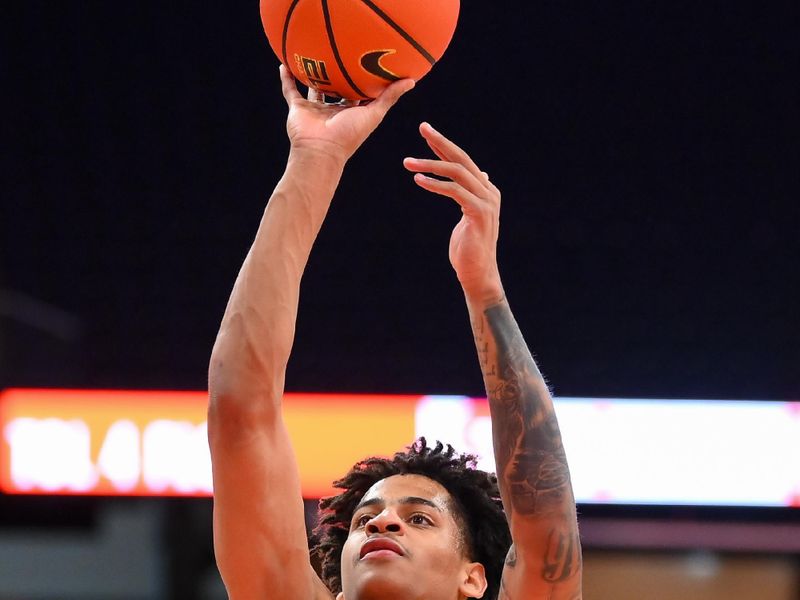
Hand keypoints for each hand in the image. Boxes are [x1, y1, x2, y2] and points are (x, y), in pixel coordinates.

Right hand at [280, 65, 413, 165]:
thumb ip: (390, 97)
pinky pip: (290, 90)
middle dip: (338, 75)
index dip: (363, 79)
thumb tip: (412, 80)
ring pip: (313, 88)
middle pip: (336, 88)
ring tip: (311, 54)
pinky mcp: (298, 109)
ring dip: (311, 74)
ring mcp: (315, 110)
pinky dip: (286, 78)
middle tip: (341, 53)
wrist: (321, 150)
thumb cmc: (350, 135)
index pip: (359, 93)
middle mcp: (333, 110)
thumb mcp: (374, 113)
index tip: (368, 61)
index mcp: (352, 112)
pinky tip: (284, 62)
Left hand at [403, 123, 503, 303]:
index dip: (444, 146)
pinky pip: (454, 191)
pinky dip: (435, 184)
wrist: (478, 273)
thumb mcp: (470, 215)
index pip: (463, 161)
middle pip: (462, 159)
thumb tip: (478, 175)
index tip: (427, 132)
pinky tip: (418, 181)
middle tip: (422, 127)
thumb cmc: (468, 249)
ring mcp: (486, 201)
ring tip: (407, 162)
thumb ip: (470, 195)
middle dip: (440, 142)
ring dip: (430, 165)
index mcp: (486, 190)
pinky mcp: (478, 213)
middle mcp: (489, 191)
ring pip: (456, 173)